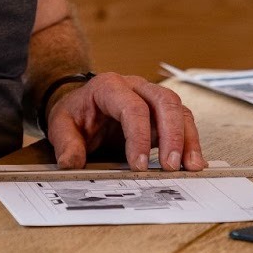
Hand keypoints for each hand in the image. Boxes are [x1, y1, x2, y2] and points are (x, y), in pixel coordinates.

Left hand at [43, 72, 206, 172]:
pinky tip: (191, 162)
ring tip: (190, 166)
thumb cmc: (75, 114)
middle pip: (164, 102)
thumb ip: (66, 145)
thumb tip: (71, 164)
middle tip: (171, 165)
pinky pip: (182, 122)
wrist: (81, 106)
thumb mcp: (61, 126)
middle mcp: (136, 87)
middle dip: (172, 135)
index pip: (132, 107)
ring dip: (187, 139)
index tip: (139, 165)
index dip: (139, 136)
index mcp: (109, 86)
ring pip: (179, 110)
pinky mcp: (161, 114)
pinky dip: (189, 141)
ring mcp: (151, 98)